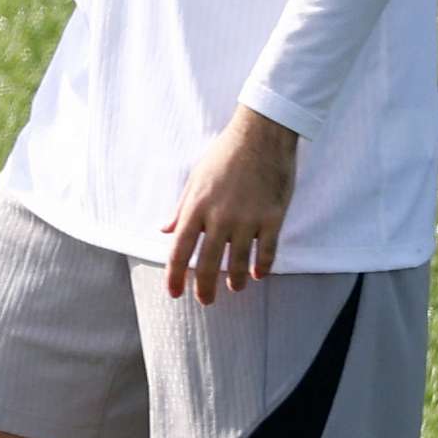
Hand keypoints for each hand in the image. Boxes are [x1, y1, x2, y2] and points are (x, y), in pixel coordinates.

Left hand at [162, 105, 297, 303]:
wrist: (260, 136)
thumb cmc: (224, 155)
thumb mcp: (194, 179)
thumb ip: (181, 209)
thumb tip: (165, 230)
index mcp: (195, 207)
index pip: (179, 250)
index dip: (175, 275)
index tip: (174, 293)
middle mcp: (219, 217)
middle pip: (207, 262)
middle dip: (204, 286)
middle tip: (205, 301)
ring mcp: (247, 218)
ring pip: (239, 261)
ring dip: (236, 279)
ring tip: (235, 289)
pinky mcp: (273, 216)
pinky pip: (267, 249)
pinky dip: (263, 266)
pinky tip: (259, 275)